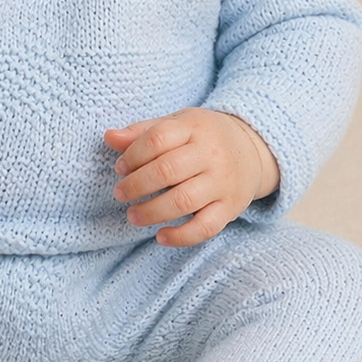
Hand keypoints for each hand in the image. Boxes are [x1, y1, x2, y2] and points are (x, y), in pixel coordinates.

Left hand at [105, 107, 279, 246]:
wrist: (252, 150)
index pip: (158, 139)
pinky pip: (206, 227)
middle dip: (136, 186)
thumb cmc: (203, 137)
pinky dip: (181, 236)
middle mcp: (211, 154)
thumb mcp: (176, 124)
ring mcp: (222, 182)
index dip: (133, 155)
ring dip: (152, 212)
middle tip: (120, 194)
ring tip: (133, 215)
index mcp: (194, 128)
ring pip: (183, 201)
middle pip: (167, 170)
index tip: (120, 168)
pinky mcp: (230, 208)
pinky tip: (160, 236)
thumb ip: (142, 132)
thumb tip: (109, 137)